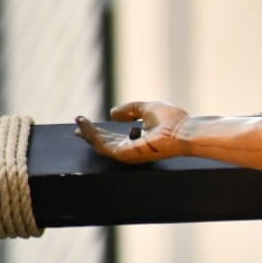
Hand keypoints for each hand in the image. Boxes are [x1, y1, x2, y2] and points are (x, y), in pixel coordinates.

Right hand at [75, 101, 190, 163]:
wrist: (184, 130)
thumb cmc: (173, 120)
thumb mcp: (147, 108)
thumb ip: (130, 110)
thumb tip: (112, 114)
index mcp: (139, 140)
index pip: (115, 137)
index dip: (100, 130)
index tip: (86, 121)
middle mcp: (133, 149)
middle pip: (105, 143)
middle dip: (89, 134)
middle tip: (77, 122)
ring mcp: (129, 154)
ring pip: (101, 146)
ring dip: (88, 133)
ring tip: (79, 120)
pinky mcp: (126, 154)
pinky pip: (103, 147)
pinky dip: (92, 135)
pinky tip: (86, 124)